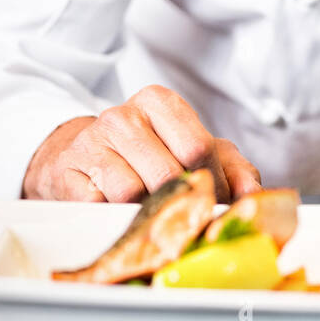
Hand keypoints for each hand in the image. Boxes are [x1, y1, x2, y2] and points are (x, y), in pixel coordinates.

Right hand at [21, 84, 261, 203]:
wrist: (78, 159)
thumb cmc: (145, 156)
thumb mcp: (194, 151)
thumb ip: (233, 167)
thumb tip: (252, 194)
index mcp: (160, 102)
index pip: (199, 146)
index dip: (212, 182)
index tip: (212, 199)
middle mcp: (123, 115)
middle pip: (169, 172)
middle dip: (183, 202)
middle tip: (184, 215)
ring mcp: (91, 142)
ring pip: (134, 193)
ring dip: (147, 212)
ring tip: (149, 212)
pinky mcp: (67, 173)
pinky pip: (101, 207)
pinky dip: (116, 218)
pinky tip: (119, 212)